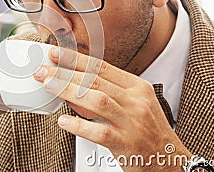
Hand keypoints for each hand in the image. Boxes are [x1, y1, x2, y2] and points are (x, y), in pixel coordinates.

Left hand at [34, 46, 190, 170]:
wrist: (170, 160)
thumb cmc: (148, 130)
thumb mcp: (133, 104)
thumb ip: (106, 94)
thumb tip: (72, 85)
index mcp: (136, 87)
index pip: (101, 67)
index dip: (76, 59)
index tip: (55, 53)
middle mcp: (135, 101)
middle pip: (95, 81)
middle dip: (65, 73)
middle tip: (43, 70)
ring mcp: (132, 122)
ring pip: (97, 100)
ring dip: (69, 91)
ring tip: (48, 86)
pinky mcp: (126, 143)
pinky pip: (99, 132)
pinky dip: (79, 125)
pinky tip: (63, 121)